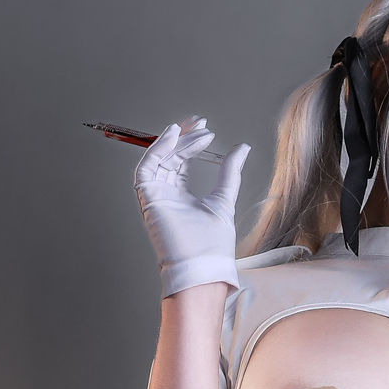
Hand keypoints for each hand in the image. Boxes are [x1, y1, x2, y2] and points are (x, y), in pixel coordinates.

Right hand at [134, 117, 250, 297]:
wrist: (203, 266)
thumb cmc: (212, 244)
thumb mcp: (224, 199)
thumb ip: (229, 173)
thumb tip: (242, 148)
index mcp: (181, 198)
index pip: (181, 163)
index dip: (190, 143)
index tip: (206, 129)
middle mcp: (165, 197)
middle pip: (168, 158)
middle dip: (183, 137)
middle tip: (200, 122)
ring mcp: (155, 198)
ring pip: (158, 160)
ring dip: (174, 142)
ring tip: (194, 129)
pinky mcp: (148, 200)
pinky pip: (146, 168)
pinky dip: (157, 150)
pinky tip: (174, 135)